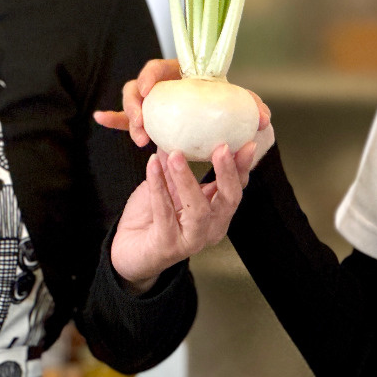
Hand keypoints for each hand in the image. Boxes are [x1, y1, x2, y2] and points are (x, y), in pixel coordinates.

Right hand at [93, 58, 272, 161]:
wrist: (216, 117)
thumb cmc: (222, 103)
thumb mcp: (237, 104)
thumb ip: (250, 106)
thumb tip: (265, 118)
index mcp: (180, 74)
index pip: (158, 67)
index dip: (150, 75)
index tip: (150, 88)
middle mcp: (162, 87)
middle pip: (138, 87)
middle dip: (135, 104)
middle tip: (142, 124)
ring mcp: (151, 104)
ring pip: (130, 103)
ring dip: (128, 118)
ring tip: (139, 139)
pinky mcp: (144, 119)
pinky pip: (122, 118)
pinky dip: (111, 118)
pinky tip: (98, 118)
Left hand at [110, 141, 256, 292]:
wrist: (130, 250)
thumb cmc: (153, 217)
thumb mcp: (169, 184)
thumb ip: (176, 161)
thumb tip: (179, 126)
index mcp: (217, 212)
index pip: (237, 187)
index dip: (243, 166)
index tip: (247, 142)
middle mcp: (211, 228)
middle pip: (229, 200)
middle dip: (227, 172)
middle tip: (222, 147)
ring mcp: (191, 240)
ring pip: (199, 210)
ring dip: (188, 179)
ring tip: (176, 154)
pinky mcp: (167, 246)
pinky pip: (164, 213)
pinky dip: (158, 186)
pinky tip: (152, 164)